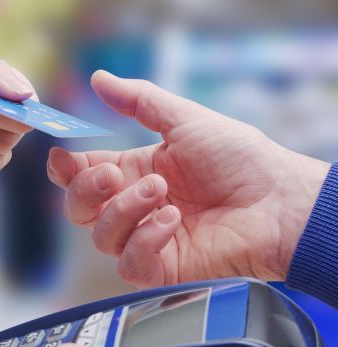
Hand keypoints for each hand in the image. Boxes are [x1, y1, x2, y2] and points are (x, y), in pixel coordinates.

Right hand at [47, 71, 327, 286]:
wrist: (283, 203)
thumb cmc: (244, 161)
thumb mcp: (186, 120)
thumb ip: (138, 100)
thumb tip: (98, 77)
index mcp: (135, 172)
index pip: (81, 174)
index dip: (64, 168)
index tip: (62, 156)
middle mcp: (137, 207)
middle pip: (78, 208)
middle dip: (85, 190)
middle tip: (113, 176)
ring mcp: (148, 239)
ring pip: (102, 236)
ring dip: (125, 211)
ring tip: (162, 193)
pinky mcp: (165, 268)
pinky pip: (130, 263)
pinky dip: (144, 241)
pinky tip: (171, 222)